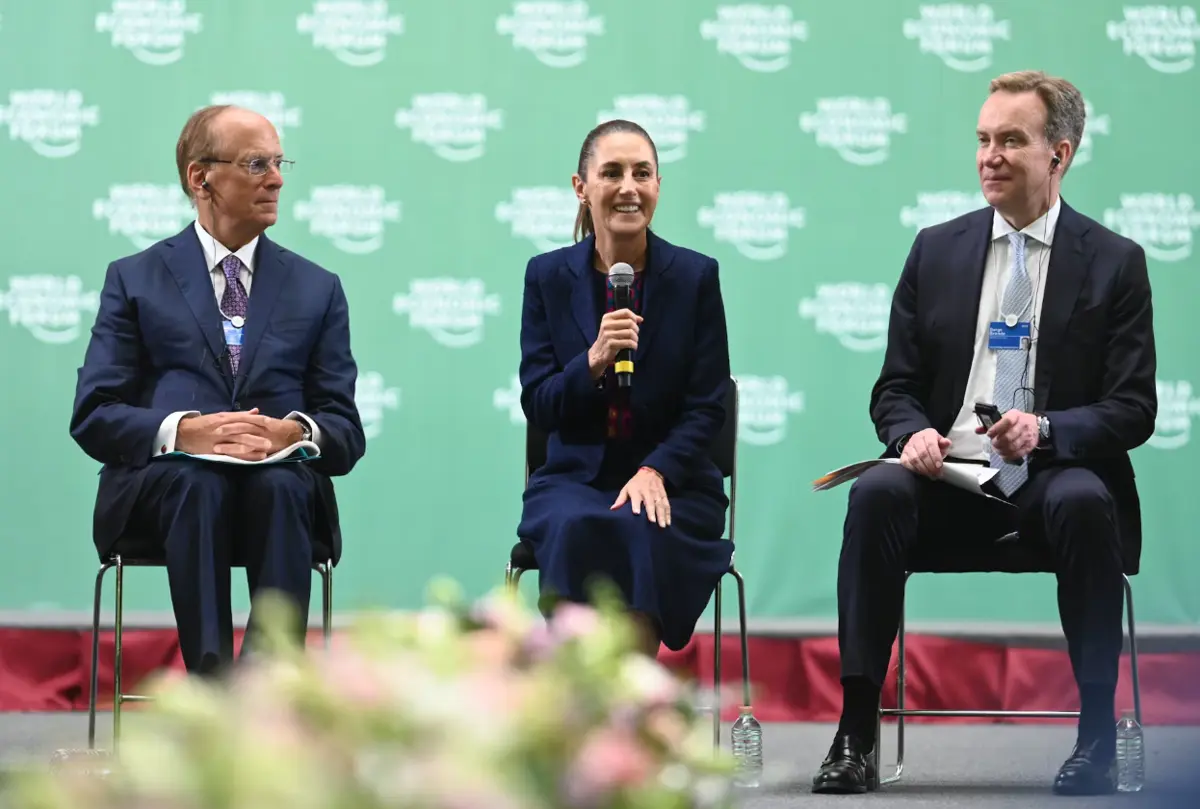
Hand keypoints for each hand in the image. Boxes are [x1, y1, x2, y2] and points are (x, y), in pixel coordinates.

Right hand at [177, 409, 302, 460]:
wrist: (183, 433)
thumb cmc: (204, 424)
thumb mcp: (221, 416)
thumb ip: (239, 415)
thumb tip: (256, 411)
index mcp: (224, 418)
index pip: (243, 418)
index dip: (257, 420)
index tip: (270, 422)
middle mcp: (223, 428)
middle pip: (243, 430)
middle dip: (258, 434)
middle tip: (272, 438)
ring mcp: (219, 440)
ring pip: (239, 442)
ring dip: (254, 446)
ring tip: (267, 449)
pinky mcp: (216, 451)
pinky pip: (233, 453)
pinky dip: (245, 456)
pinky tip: (256, 458)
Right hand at [587, 309, 641, 378]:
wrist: (598, 353)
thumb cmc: (609, 338)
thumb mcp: (614, 326)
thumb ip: (626, 320)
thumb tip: (640, 319)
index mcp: (607, 318)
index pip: (626, 312)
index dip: (634, 318)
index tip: (635, 324)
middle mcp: (606, 324)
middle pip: (630, 322)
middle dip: (636, 330)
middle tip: (634, 335)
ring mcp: (608, 334)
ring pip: (630, 333)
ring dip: (635, 339)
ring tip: (634, 342)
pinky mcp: (611, 344)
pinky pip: (628, 342)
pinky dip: (633, 345)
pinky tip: (633, 347)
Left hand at [611, 467, 669, 527]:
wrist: (650, 472)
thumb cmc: (635, 484)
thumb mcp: (626, 488)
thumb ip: (621, 499)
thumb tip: (613, 509)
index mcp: (636, 490)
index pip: (636, 498)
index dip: (636, 505)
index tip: (636, 513)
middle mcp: (647, 492)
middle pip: (650, 502)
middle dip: (651, 512)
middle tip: (652, 522)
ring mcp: (657, 493)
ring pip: (660, 504)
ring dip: (662, 515)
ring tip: (662, 525)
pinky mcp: (664, 495)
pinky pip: (667, 505)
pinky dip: (668, 514)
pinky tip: (668, 522)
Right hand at [899, 427, 951, 477]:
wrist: (922, 444)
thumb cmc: (934, 445)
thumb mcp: (941, 443)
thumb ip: (945, 443)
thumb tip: (946, 442)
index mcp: (928, 434)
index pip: (931, 444)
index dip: (935, 456)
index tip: (939, 466)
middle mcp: (916, 438)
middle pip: (922, 453)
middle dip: (930, 465)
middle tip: (937, 473)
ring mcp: (908, 446)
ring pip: (914, 459)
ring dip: (924, 469)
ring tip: (931, 475)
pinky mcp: (903, 454)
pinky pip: (907, 463)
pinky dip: (915, 469)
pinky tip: (922, 473)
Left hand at [977, 410, 1038, 460]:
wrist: (1036, 425)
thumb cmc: (1018, 421)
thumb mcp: (1006, 417)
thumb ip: (991, 424)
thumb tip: (977, 430)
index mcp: (1015, 416)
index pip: (1006, 421)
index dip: (996, 429)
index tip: (989, 434)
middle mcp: (1023, 425)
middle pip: (1008, 437)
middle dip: (997, 442)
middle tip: (993, 443)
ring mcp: (1027, 436)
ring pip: (1012, 446)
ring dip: (1002, 450)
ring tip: (997, 449)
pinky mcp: (1029, 445)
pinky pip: (1018, 453)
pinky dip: (1009, 456)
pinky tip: (1004, 454)